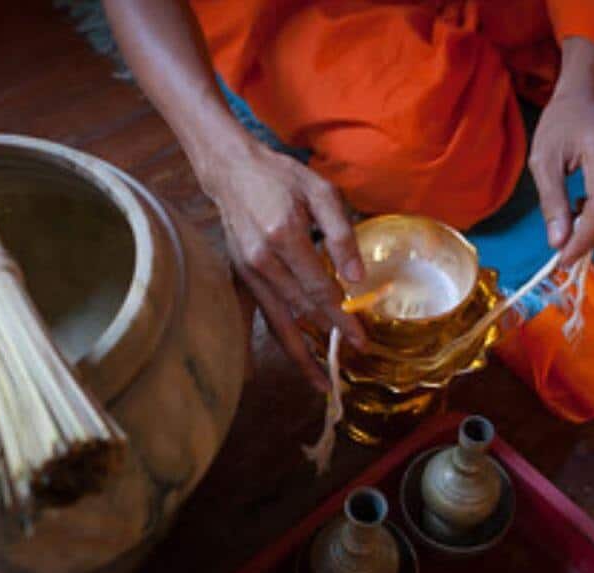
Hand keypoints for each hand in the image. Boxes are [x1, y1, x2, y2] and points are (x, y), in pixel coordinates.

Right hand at [198, 140, 366, 391]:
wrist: (232, 170)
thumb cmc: (281, 177)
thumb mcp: (321, 192)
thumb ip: (341, 234)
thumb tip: (356, 278)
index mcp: (284, 237)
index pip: (320, 290)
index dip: (342, 318)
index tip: (361, 340)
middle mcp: (262, 261)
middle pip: (300, 311)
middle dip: (326, 340)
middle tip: (349, 363)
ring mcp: (247, 272)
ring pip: (277, 322)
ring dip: (298, 354)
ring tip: (319, 380)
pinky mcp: (240, 276)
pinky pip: (255, 316)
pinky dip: (262, 344)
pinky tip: (264, 371)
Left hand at [528, 37, 593, 266]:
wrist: (590, 95)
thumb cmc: (561, 123)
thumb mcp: (543, 159)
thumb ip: (551, 202)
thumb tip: (558, 243)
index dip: (582, 241)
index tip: (561, 259)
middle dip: (593, 241)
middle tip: (563, 235)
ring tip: (572, 213)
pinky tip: (584, 206)